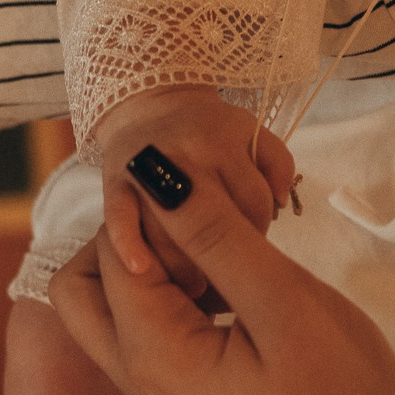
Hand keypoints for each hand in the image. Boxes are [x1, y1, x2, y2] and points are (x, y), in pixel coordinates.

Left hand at [48, 163, 394, 394]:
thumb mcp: (284, 304)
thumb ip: (218, 235)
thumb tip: (158, 173)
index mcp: (152, 357)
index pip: (112, 251)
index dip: (154, 208)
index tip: (217, 199)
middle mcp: (136, 375)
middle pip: (82, 284)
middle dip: (129, 237)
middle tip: (203, 226)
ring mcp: (156, 386)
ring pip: (113, 302)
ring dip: (151, 263)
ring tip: (223, 253)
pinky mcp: (181, 386)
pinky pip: (147, 323)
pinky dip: (172, 290)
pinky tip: (232, 283)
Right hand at [95, 86, 295, 285]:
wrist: (149, 109)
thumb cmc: (210, 134)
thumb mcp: (253, 136)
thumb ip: (278, 165)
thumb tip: (280, 202)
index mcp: (227, 140)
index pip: (255, 202)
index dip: (257, 233)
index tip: (251, 247)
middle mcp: (188, 151)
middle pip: (213, 222)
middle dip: (221, 257)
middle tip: (223, 274)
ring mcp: (149, 167)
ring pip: (170, 229)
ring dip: (182, 264)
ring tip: (194, 284)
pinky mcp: (114, 182)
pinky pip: (118, 217)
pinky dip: (127, 243)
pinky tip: (140, 269)